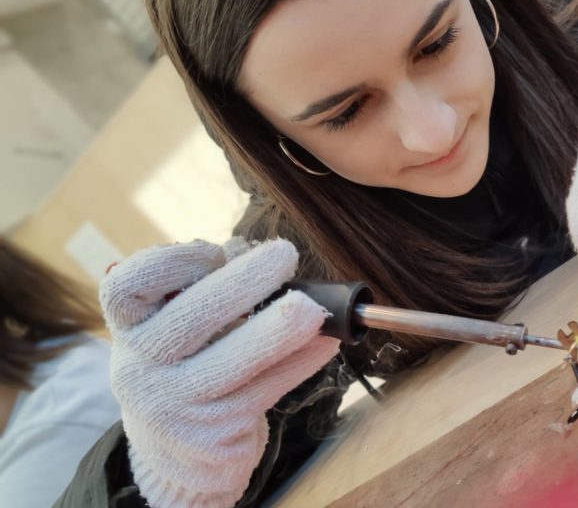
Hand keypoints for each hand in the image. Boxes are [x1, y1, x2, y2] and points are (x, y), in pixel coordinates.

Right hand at [101, 239, 338, 507]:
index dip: (171, 262)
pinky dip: (299, 363)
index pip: (126, 287)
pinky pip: (265, 392)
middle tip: (284, 255)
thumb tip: (259, 259)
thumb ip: (204, 290)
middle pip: (188, 319)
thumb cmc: (188, 364)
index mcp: (128, 329)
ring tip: (312, 309)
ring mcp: (174, 408)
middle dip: (242, 283)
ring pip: (232, 363)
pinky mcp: (212, 437)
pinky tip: (324, 343)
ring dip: (278, 331)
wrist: (180, 451)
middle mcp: (139, 369)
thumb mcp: (177, 326)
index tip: (216, 252)